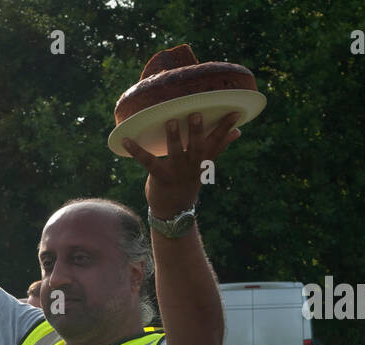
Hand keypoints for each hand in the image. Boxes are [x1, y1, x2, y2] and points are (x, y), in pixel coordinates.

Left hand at [121, 112, 240, 217]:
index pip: (217, 142)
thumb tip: (238, 131)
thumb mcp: (205, 165)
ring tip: (171, 121)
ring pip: (175, 153)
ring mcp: (175, 172)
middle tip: (196, 114)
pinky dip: (136, 150)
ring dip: (174, 138)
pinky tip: (126, 140)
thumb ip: (218, 147)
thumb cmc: (188, 180)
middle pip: (196, 148)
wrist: (174, 210)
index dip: (225, 128)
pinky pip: (147, 162)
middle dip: (197, 132)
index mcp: (202, 161)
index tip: (234, 113)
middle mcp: (191, 166)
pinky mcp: (159, 176)